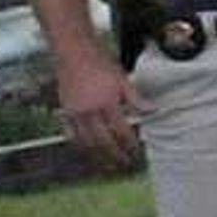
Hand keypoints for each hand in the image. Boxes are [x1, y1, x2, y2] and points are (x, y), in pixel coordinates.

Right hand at [57, 51, 142, 172]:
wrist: (74, 52)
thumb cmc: (100, 63)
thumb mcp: (122, 79)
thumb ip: (136, 99)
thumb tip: (152, 111)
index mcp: (107, 103)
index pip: (121, 131)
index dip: (129, 143)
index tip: (136, 150)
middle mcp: (90, 111)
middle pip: (103, 142)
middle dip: (115, 155)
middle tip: (124, 163)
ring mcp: (75, 113)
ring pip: (86, 142)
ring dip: (98, 155)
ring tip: (107, 163)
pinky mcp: (64, 112)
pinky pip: (70, 134)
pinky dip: (79, 144)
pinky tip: (87, 149)